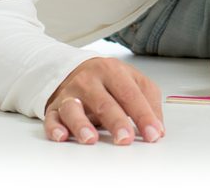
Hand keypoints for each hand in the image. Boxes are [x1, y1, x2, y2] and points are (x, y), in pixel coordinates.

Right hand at [43, 57, 163, 144]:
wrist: (76, 69)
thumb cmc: (109, 80)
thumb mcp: (134, 82)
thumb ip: (149, 101)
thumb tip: (158, 128)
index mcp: (113, 71)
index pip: (130, 94)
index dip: (143, 115)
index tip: (153, 133)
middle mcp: (89, 80)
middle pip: (104, 102)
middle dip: (116, 122)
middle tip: (126, 139)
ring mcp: (70, 94)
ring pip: (73, 109)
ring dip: (81, 125)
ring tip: (91, 138)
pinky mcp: (54, 108)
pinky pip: (52, 118)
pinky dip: (55, 128)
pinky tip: (62, 136)